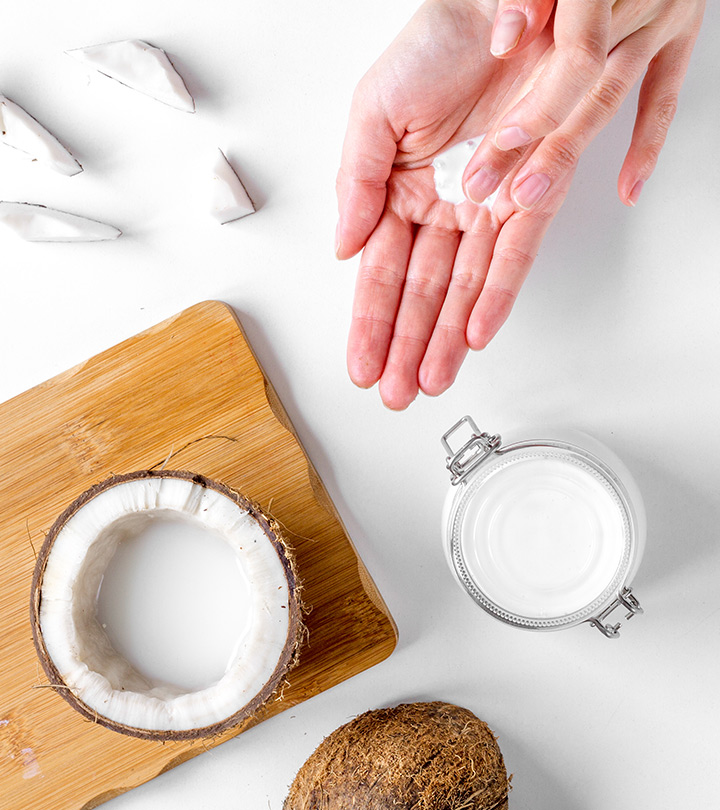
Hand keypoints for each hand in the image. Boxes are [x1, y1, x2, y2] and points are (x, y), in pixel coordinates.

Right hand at [337, 0, 571, 408]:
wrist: (493, 7)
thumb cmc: (431, 48)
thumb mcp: (372, 115)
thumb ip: (357, 185)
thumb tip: (343, 249)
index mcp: (397, 193)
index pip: (380, 273)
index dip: (370, 322)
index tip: (361, 365)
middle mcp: (441, 209)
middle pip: (421, 292)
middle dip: (407, 346)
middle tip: (395, 393)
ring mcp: (486, 208)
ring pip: (464, 287)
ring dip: (446, 338)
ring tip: (430, 381)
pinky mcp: (530, 196)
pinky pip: (513, 254)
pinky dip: (495, 295)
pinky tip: (476, 335)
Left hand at [464, 0, 704, 207]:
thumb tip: (509, 37)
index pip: (578, 54)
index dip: (539, 102)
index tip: (503, 136)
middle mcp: (638, 1)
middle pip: (582, 90)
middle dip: (536, 145)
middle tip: (495, 186)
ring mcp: (664, 20)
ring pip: (609, 101)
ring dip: (568, 155)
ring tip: (529, 199)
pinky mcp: (680, 37)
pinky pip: (663, 99)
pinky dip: (646, 145)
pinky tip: (628, 187)